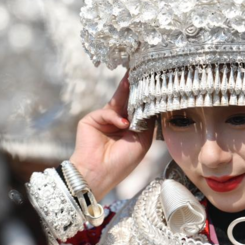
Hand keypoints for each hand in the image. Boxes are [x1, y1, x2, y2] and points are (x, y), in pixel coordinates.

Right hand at [70, 73, 154, 200]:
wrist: (100, 172)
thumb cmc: (122, 162)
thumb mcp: (143, 141)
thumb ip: (147, 121)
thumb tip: (153, 103)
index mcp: (130, 129)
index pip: (138, 109)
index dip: (145, 98)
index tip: (153, 84)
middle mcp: (117, 123)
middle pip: (127, 102)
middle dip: (134, 88)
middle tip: (140, 71)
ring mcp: (104, 121)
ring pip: (116, 101)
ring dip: (124, 91)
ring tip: (131, 80)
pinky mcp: (91, 120)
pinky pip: (107, 111)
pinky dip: (115, 116)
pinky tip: (123, 124)